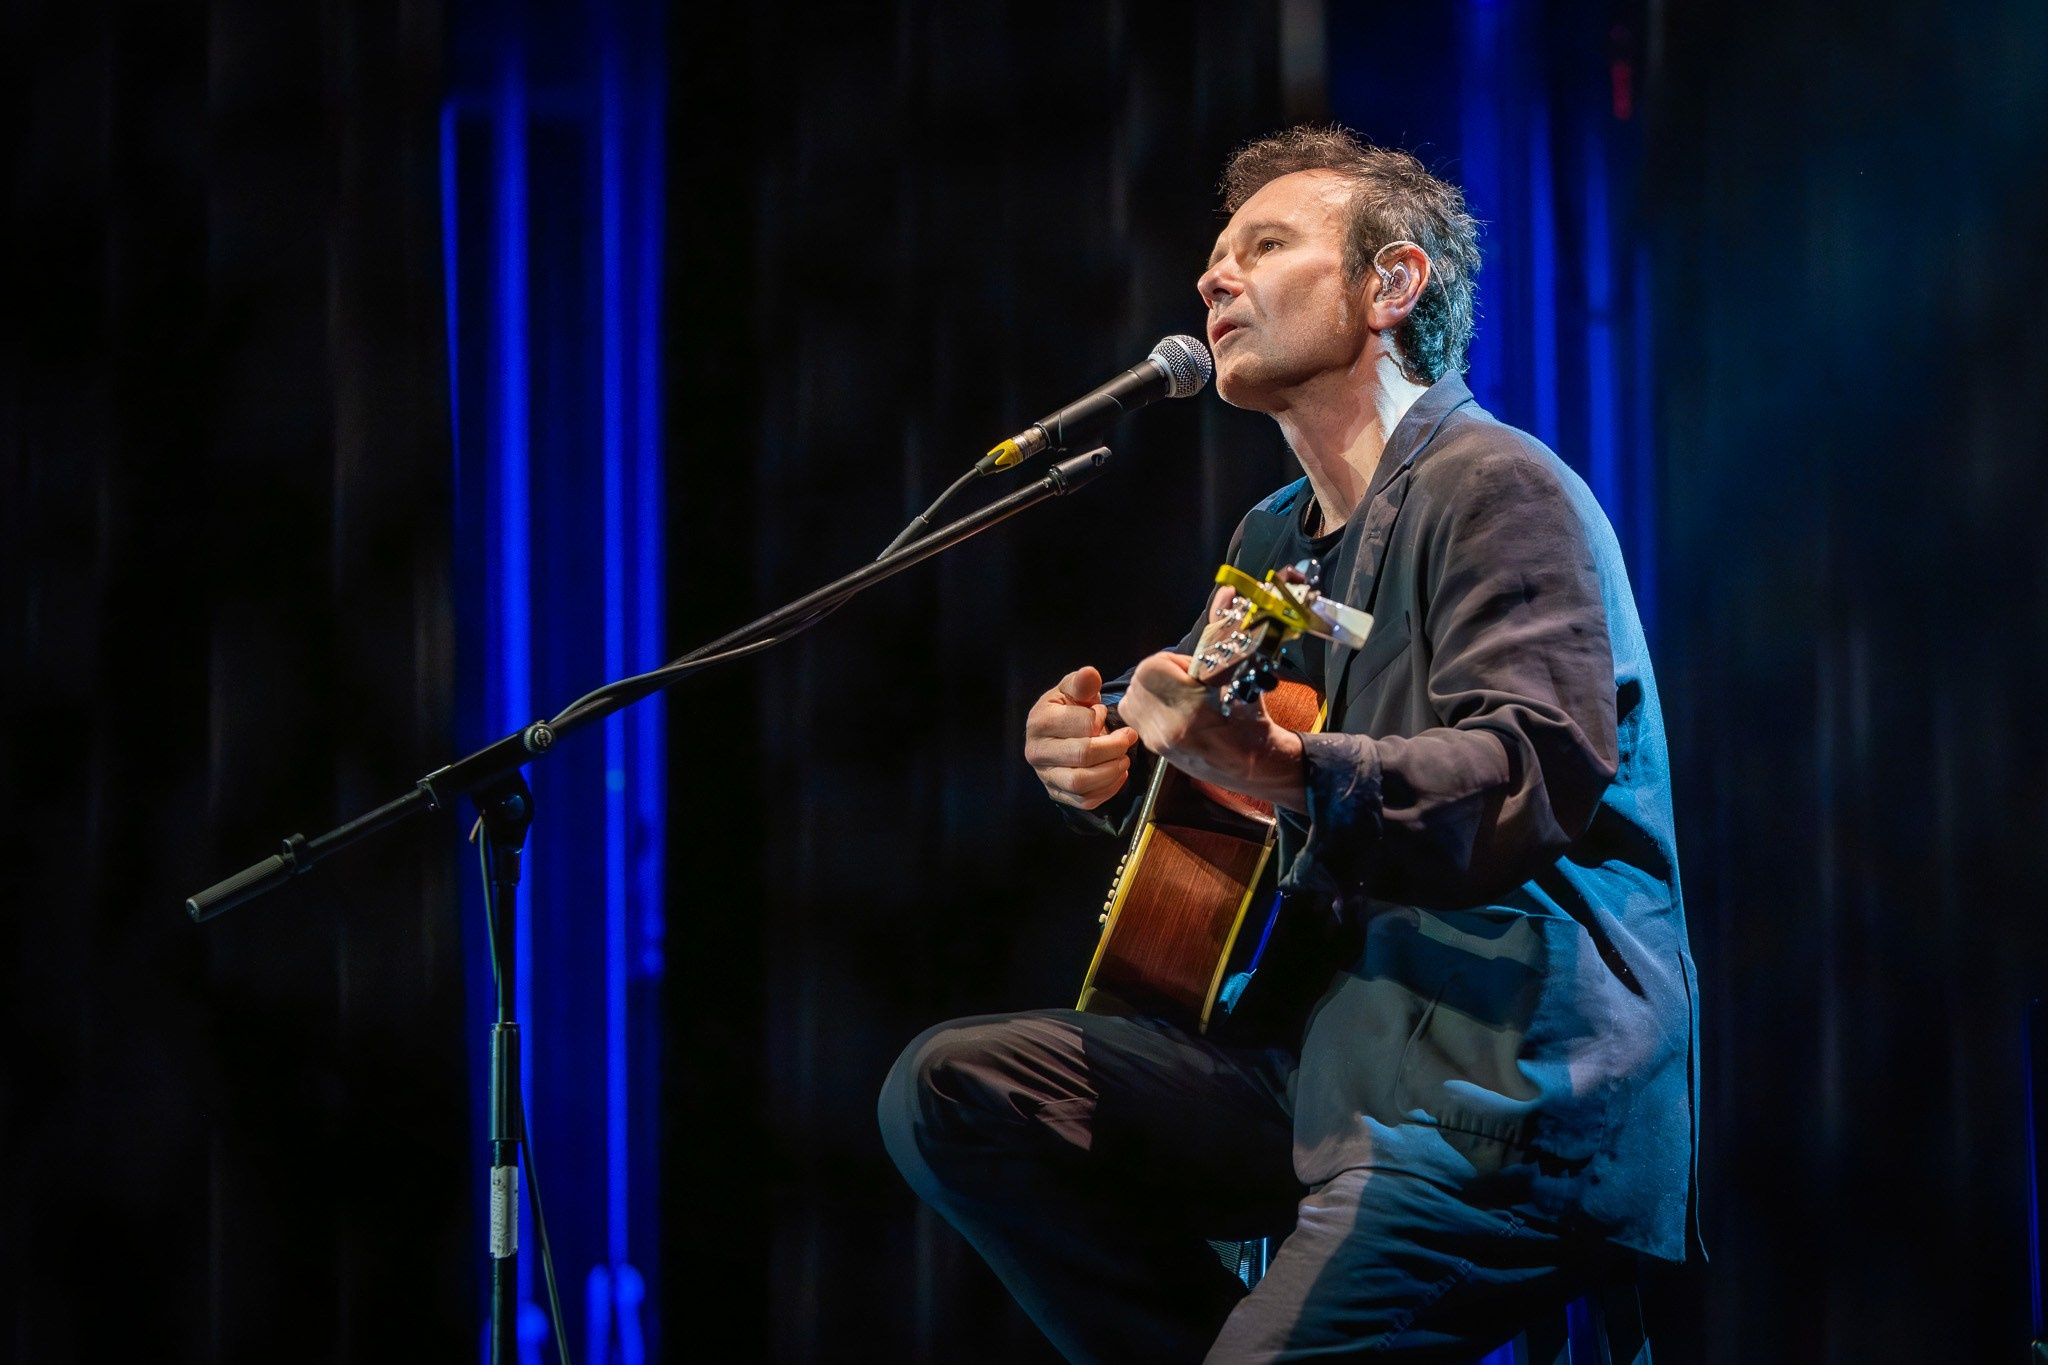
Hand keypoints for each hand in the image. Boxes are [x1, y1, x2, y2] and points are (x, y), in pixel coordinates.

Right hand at [1024, 666, 1142, 809]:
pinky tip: (1118, 774)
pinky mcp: (1056, 793)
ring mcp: (1045, 776)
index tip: (1105, 714)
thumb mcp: (1073, 689)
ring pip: (1081, 783)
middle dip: (1114, 747)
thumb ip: (1083, 682)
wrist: (1056, 729)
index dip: (1101, 720)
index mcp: (1039, 721)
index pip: (1082, 725)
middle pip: (1083, 756)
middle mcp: (1036, 751)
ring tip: (1124, 758)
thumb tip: (1090, 674)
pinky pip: (1085, 801)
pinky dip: (1107, 790)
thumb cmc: (1067, 707)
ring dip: (1112, 771)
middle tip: (1128, 738)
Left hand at [1117, 649, 1307, 813]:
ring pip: (1131, 697)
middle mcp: (1168, 728)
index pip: (1152, 668)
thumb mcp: (1240, 686)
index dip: (1171, 660)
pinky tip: (1170, 705)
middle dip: (1159, 671)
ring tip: (1175, 691)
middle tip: (1183, 678)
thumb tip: (1199, 649)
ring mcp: (1158, 740)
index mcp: (1191, 711)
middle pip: (1139, 681)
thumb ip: (1211, 666)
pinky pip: (1134, 715)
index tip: (1189, 668)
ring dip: (1149, 687)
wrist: (1253, 764)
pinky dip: (1146, 703)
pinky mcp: (1155, 747)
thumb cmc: (1250, 726)